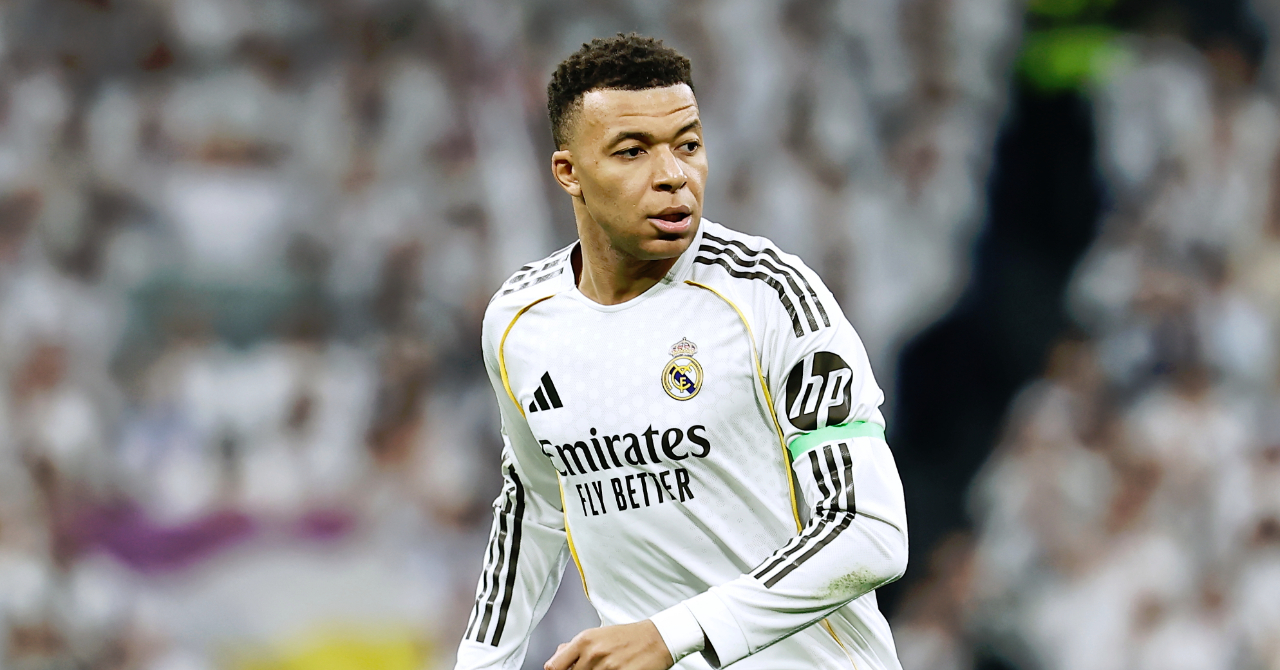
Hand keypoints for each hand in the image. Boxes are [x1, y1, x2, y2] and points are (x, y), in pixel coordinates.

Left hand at [544, 620, 674, 669]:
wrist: (656, 638)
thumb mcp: (597, 634)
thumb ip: (574, 647)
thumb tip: (556, 657)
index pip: (553, 667)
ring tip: (607, 668)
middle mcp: (593, 653)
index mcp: (584, 640)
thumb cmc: (628, 637)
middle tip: (592, 669)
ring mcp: (607, 667)